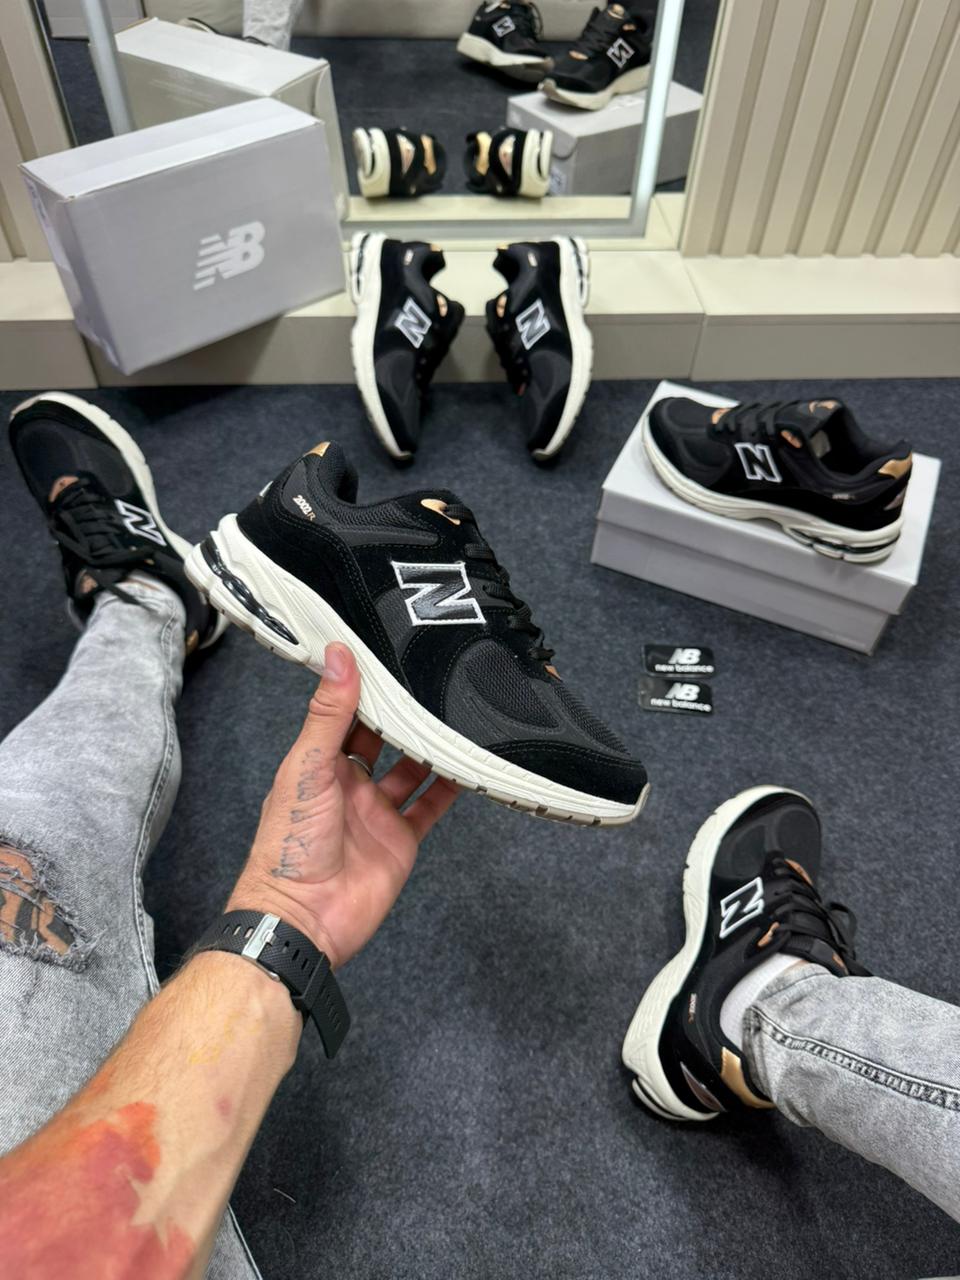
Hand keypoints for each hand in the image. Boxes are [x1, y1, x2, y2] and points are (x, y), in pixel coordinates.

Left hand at [227, 643, 458, 967]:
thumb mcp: (307, 768)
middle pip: (384, 739)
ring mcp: (377, 812)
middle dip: (405, 715)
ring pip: (412, 769)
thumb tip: (338, 658)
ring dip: (431, 746)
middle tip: (433, 681)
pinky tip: (468, 766)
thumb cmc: (288, 847)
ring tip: (456, 715)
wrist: (303, 917)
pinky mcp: (401, 839)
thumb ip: (328, 714)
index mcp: (318, 763)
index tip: (390, 657)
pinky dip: (450, 787)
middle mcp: (349, 784)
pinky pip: (430, 806)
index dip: (367, 689)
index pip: (347, 714)